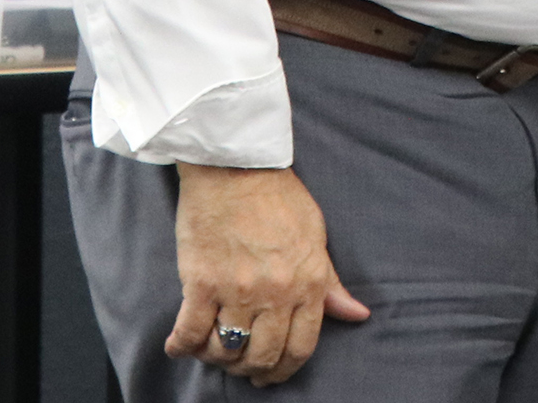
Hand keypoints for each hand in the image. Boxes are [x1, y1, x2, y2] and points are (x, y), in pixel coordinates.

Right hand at [166, 164, 369, 386]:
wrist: (236, 165)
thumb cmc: (278, 197)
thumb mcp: (315, 236)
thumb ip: (331, 282)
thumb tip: (357, 315)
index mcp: (308, 281)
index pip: (302, 347)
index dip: (285, 370)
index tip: (271, 374)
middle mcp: (276, 291)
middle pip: (263, 356)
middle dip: (252, 370)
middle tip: (241, 367)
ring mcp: (237, 289)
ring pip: (227, 351)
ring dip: (218, 358)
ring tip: (214, 349)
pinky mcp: (201, 282)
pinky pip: (191, 333)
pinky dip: (183, 347)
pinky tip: (181, 345)